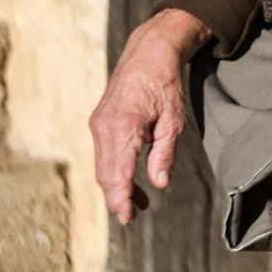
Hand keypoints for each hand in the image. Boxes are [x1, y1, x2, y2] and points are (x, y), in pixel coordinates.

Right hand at [89, 8, 210, 224]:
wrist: (148, 54)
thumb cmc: (166, 85)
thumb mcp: (173, 120)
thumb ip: (164, 153)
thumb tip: (159, 183)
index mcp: (124, 128)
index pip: (118, 174)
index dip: (121, 199)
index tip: (127, 218)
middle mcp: (104, 128)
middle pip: (106, 174)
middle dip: (117, 197)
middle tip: (132, 217)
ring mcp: (98, 124)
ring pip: (103, 165)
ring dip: (117, 186)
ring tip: (138, 203)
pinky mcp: (99, 122)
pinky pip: (104, 153)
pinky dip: (114, 170)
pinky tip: (131, 180)